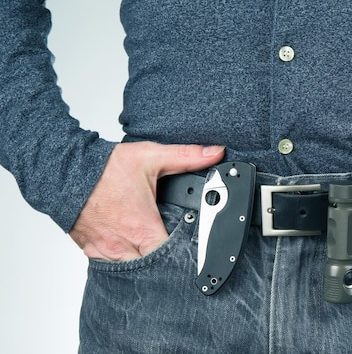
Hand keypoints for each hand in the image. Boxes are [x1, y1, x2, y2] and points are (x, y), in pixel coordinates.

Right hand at [69, 142, 224, 260]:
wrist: (64, 171)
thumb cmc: (104, 169)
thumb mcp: (151, 157)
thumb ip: (186, 156)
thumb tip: (215, 152)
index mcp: (142, 227)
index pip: (169, 258)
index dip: (184, 259)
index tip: (192, 253)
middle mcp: (124, 245)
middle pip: (151, 269)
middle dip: (164, 264)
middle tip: (174, 253)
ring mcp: (105, 250)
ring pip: (130, 270)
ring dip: (143, 263)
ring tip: (153, 250)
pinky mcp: (91, 250)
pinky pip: (110, 266)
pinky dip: (123, 259)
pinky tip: (131, 248)